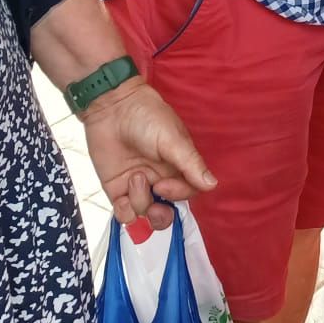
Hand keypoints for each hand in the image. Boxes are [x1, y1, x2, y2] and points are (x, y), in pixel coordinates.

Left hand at [81, 79, 216, 233]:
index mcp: (177, 166)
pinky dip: (124, 213)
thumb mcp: (172, 139)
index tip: (163, 185)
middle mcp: (159, 178)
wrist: (111, 106)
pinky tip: (122, 199)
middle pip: (166, 211)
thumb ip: (190, 164)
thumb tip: (212, 184)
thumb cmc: (146, 116)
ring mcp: (138, 186)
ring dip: (140, 203)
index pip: (186, 193)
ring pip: (144, 214)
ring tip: (133, 178)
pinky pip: (124, 215)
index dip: (177, 195)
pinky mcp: (117, 190)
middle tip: (153, 205)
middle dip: (161, 215)